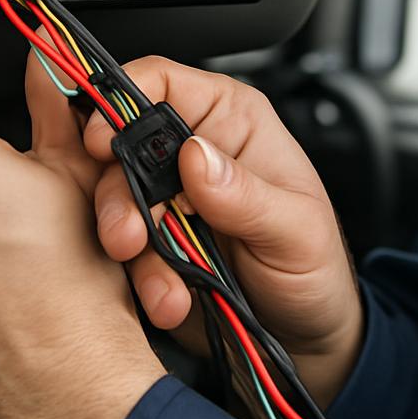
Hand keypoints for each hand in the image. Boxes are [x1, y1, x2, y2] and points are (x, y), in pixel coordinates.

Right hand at [85, 57, 362, 408]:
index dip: (122, 103)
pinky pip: (122, 251)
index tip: (102, 141)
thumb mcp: (295, 229)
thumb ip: (245, 192)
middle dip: (117, 195)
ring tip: (163, 284)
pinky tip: (170, 299)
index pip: (160, 83)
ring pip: (115, 202)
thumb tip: (195, 154)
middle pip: (123, 146)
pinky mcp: (153, 243)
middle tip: (128, 237)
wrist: (305, 335)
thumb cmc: (315, 266)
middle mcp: (192, 152)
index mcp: (230, 120)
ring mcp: (169, 199)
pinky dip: (139, 279)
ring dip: (127, 244)